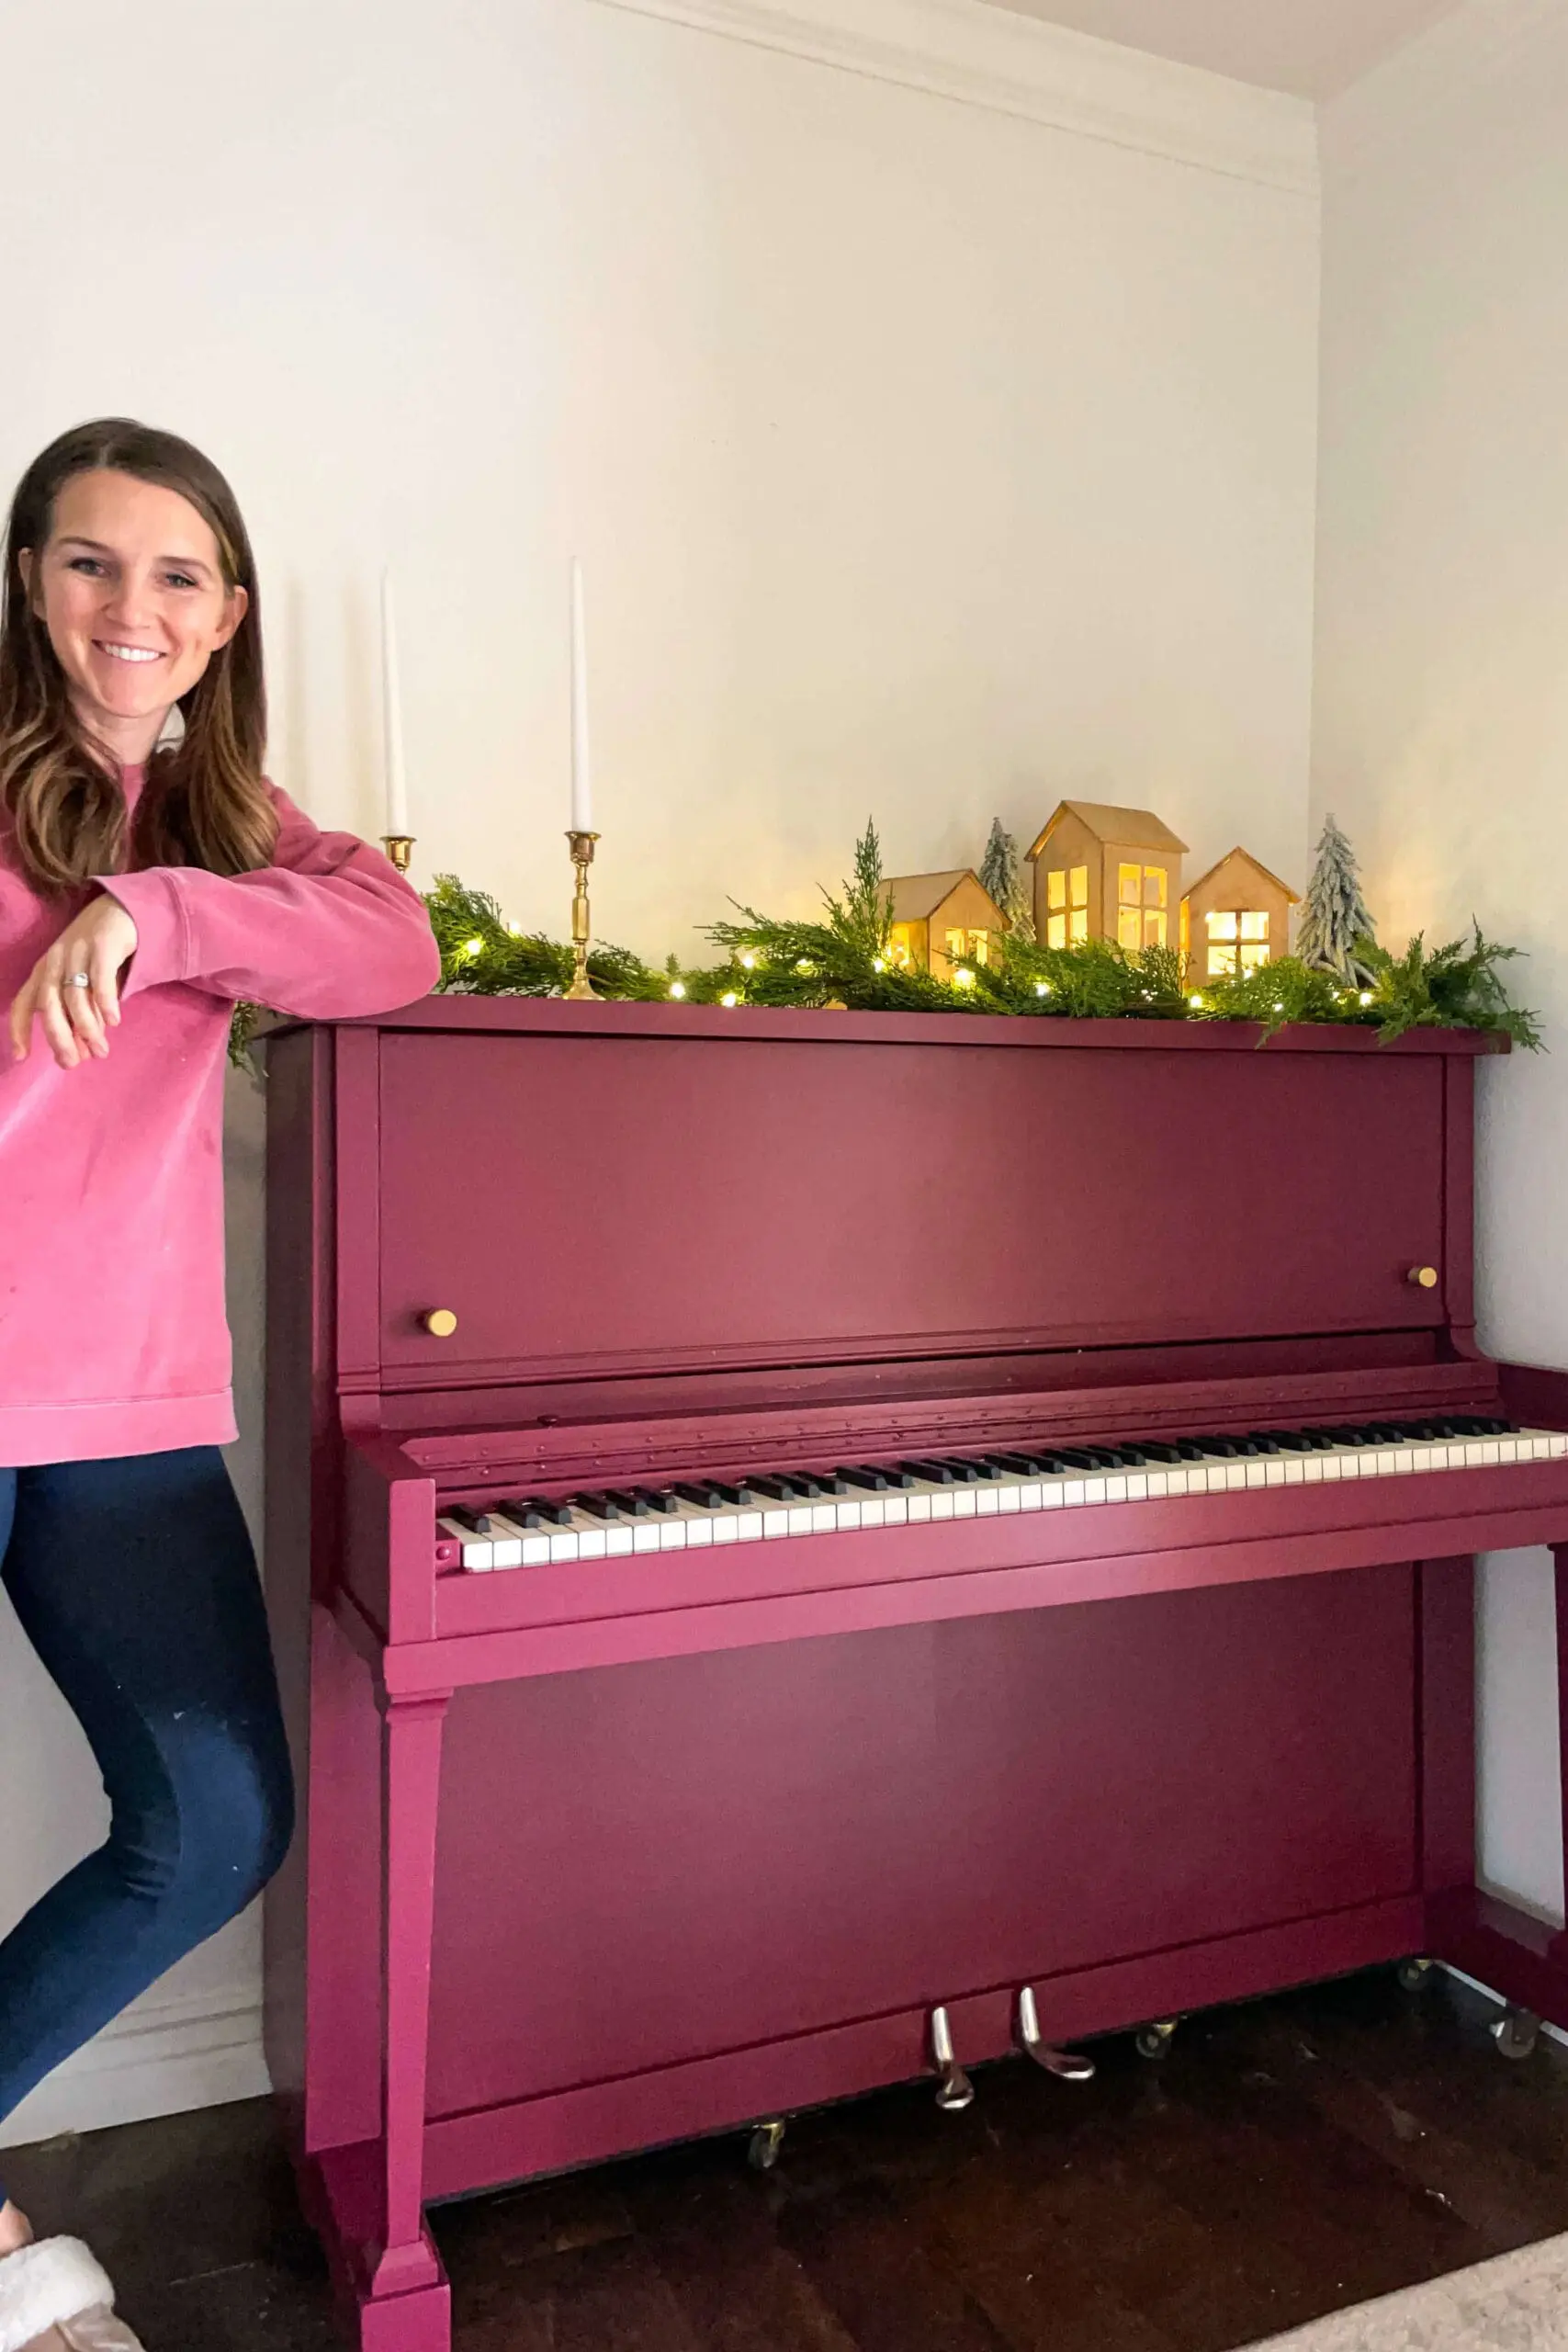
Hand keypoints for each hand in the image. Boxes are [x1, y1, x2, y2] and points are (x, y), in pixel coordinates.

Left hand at [10, 895, 138, 1069]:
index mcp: (44, 971)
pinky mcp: (102, 946)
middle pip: (49, 1004)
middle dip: (58, 1037)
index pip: (23, 1003)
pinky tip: (115, 1022)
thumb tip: (84, 1051)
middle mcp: (55, 961)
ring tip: (101, 1050)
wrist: (122, 911)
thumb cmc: (99, 954)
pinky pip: (101, 979)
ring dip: (87, 1028)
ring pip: (75, 996)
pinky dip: (105, 1002)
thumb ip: (81, 1014)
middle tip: (73, 1062)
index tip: (22, 1057)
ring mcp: (77, 952)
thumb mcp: (83, 983)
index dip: (19, 1029)